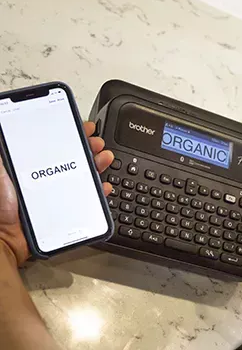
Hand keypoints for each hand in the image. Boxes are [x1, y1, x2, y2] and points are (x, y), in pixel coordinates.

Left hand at [0, 122, 113, 265]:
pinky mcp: (67, 210)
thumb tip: (4, 136)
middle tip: (97, 142)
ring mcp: (58, 194)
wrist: (7, 240)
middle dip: (89, 147)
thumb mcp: (3, 175)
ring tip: (104, 158)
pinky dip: (97, 192)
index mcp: (33, 168)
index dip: (71, 134)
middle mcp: (48, 179)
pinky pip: (87, 199)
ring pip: (83, 176)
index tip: (83, 127)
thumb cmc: (1, 209)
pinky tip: (102, 185)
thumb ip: (6, 158)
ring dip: (97, 165)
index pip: (55, 145)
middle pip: (73, 158)